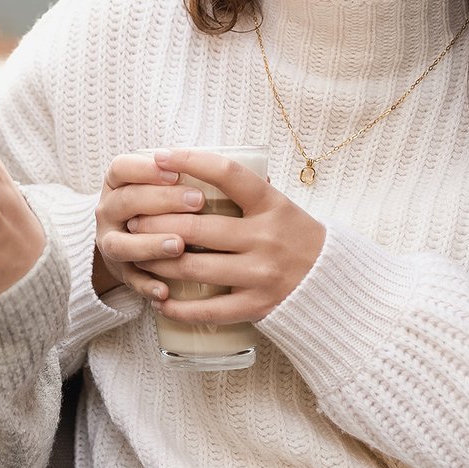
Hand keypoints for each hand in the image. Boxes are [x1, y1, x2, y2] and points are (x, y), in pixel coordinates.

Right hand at [94, 151, 194, 297]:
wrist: (127, 242)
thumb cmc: (156, 205)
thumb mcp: (159, 184)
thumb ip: (185, 175)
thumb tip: (244, 170)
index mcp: (116, 184)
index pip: (121, 168)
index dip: (146, 169)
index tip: (175, 171)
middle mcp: (107, 211)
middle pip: (126, 202)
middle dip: (162, 200)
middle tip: (198, 200)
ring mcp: (110, 243)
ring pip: (121, 244)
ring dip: (150, 244)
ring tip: (179, 246)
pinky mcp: (120, 272)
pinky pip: (130, 281)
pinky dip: (146, 286)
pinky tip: (165, 291)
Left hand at [99, 148, 325, 322]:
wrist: (335, 282)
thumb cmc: (296, 236)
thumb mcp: (280, 204)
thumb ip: (245, 189)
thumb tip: (196, 163)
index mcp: (271, 205)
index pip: (226, 174)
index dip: (190, 161)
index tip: (161, 157)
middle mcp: (265, 238)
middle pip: (196, 227)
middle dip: (155, 222)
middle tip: (133, 219)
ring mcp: (261, 274)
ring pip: (193, 268)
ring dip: (157, 262)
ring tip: (138, 255)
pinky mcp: (257, 306)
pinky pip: (208, 309)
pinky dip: (178, 306)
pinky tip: (159, 299)